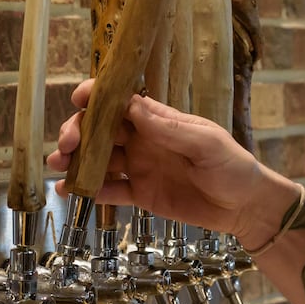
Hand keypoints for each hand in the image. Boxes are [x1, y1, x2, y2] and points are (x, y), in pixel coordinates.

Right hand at [46, 80, 297, 247]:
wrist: (245, 207)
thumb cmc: (232, 167)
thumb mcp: (207, 143)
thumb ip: (170, 128)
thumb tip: (134, 106)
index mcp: (159, 120)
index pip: (121, 101)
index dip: (97, 96)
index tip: (79, 99)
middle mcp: (144, 140)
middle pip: (101, 129)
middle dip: (79, 131)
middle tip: (68, 144)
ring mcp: (140, 166)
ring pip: (99, 158)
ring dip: (76, 160)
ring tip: (59, 166)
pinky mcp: (140, 194)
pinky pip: (110, 190)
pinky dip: (88, 190)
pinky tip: (69, 192)